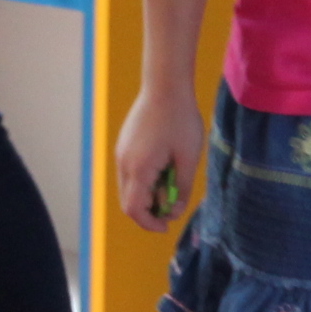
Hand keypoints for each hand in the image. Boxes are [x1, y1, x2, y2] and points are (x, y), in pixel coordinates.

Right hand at [115, 88, 206, 233]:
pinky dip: (145, 179)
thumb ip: (182, 187)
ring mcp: (122, 152)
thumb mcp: (189, 157)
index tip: (166, 225)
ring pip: (130, 186)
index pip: (135, 209)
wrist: (165, 86)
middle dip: (150, 208)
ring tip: (173, 178)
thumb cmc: (180, 120)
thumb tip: (175, 210)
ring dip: (149, 192)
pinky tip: (165, 165)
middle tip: (173, 202)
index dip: (149, 222)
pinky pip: (131, 171)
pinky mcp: (125, 144)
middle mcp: (124, 163)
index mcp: (139, 169)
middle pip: (129, 201)